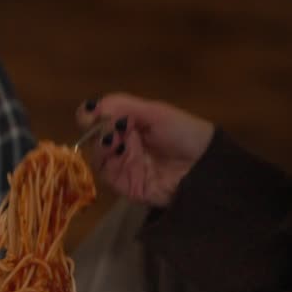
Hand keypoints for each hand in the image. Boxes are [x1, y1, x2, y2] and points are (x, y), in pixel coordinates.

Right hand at [76, 93, 214, 206]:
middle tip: (109, 128)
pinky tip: (120, 152)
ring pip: (95, 155)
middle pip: (92, 137)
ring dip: (101, 146)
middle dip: (97, 131)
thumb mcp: (154, 112)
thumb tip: (87, 108)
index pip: (96, 119)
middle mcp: (120, 144)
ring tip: (115, 140)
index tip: (91, 114)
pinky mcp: (123, 184)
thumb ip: (120, 106)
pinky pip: (105, 174)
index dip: (90, 116)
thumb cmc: (183, 132)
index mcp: (126, 123)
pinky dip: (108, 162)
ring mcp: (121, 165)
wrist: (204, 165)